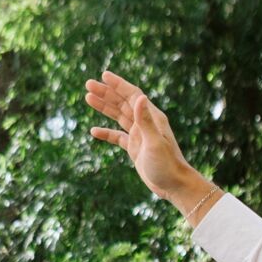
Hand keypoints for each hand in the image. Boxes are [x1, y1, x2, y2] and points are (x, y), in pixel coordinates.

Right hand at [84, 70, 215, 212]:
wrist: (174, 185)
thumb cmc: (167, 164)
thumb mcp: (155, 142)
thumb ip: (145, 120)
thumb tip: (139, 97)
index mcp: (152, 117)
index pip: (132, 95)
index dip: (118, 84)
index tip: (103, 75)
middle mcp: (145, 123)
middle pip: (122, 102)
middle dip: (106, 93)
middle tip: (88, 84)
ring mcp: (139, 135)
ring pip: (118, 116)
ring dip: (103, 107)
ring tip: (88, 98)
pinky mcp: (135, 148)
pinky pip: (117, 137)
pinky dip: (106, 133)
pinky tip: (93, 131)